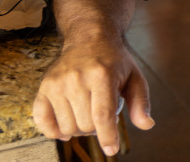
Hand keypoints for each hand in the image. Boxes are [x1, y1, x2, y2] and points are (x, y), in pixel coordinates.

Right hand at [33, 38, 154, 154]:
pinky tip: (64, 128)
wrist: (89, 38)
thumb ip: (140, 101)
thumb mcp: (134, 76)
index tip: (111, 149)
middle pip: (85, 124)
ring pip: (66, 127)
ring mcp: (58, 83)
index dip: (107, 136)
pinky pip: (42, 121)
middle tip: (102, 117)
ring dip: (78, 130)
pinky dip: (53, 131)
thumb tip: (147, 124)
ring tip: (87, 115)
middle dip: (97, 129)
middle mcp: (77, 79)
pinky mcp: (45, 87)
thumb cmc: (115, 61)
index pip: (102, 115)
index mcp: (103, 75)